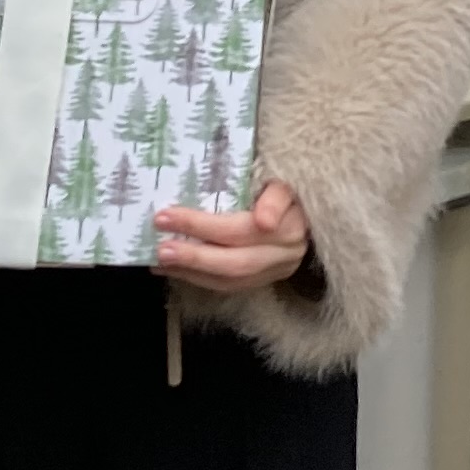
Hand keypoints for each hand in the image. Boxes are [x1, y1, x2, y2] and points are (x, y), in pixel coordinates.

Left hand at [154, 178, 312, 291]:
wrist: (309, 216)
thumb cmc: (287, 192)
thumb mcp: (283, 182)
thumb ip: (274, 195)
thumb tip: (263, 220)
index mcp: (290, 225)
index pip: (242, 228)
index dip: (203, 225)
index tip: (167, 216)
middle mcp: (285, 254)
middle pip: (235, 261)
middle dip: (194, 256)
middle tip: (160, 247)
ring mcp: (275, 272)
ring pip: (229, 280)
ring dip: (191, 272)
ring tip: (160, 260)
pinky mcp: (263, 282)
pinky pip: (227, 287)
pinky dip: (198, 279)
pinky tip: (173, 270)